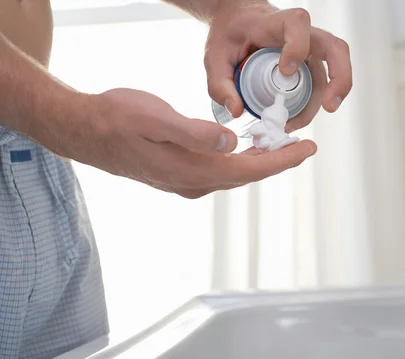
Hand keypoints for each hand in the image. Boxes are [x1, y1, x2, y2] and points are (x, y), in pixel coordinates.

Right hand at [70, 88, 316, 198]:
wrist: (86, 132)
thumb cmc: (117, 119)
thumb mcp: (155, 119)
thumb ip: (195, 133)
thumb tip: (232, 142)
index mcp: (193, 170)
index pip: (250, 169)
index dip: (282, 160)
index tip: (307, 149)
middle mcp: (193, 183)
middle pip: (248, 174)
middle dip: (277, 161)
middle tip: (302, 144)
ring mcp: (186, 182)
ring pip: (235, 174)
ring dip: (259, 161)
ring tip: (281, 144)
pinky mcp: (180, 175)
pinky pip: (220, 171)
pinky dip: (240, 160)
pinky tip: (245, 147)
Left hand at [204, 1, 352, 132]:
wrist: (239, 21)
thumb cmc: (230, 34)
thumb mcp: (215, 56)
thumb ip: (220, 84)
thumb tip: (236, 110)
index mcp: (275, 22)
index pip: (297, 25)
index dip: (297, 47)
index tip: (285, 71)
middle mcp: (302, 33)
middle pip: (335, 48)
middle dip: (339, 78)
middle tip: (329, 107)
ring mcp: (311, 49)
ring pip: (335, 68)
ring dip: (328, 98)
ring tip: (299, 122)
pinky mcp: (311, 64)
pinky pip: (324, 82)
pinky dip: (317, 103)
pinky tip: (298, 118)